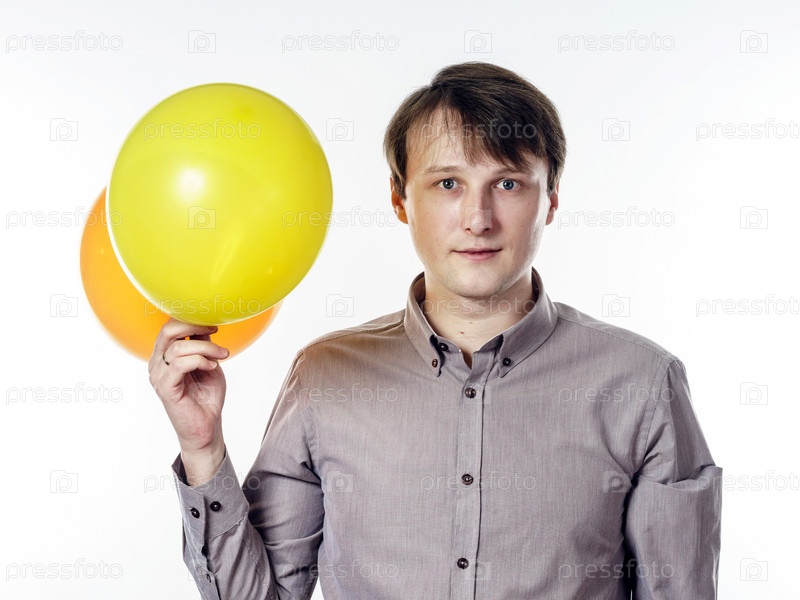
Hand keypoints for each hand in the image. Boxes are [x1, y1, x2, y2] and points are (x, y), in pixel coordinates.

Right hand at [149, 318, 229, 483]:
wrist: (207, 426)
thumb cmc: (206, 396)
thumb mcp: (207, 363)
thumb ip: (202, 345)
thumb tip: (205, 323)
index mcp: (165, 355)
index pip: (169, 326)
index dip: (191, 320)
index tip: (214, 325)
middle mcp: (157, 363)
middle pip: (167, 331)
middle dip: (194, 326)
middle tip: (215, 331)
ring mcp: (159, 376)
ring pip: (178, 348)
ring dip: (205, 348)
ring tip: (221, 356)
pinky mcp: (165, 388)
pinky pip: (179, 365)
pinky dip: (199, 361)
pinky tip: (212, 367)